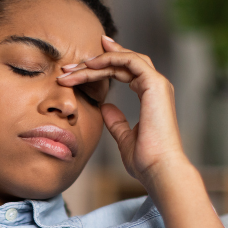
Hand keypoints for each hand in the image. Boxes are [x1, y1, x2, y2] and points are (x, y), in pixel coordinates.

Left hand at [57, 36, 186, 187]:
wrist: (159, 169)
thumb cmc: (145, 160)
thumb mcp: (124, 138)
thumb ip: (116, 122)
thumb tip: (104, 108)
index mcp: (151, 96)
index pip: (126, 71)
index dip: (103, 65)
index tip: (80, 67)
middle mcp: (156, 86)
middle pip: (123, 62)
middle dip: (95, 61)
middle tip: (68, 67)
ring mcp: (157, 84)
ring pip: (125, 59)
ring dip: (98, 60)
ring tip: (73, 67)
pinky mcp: (155, 85)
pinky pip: (130, 61)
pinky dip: (110, 59)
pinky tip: (90, 65)